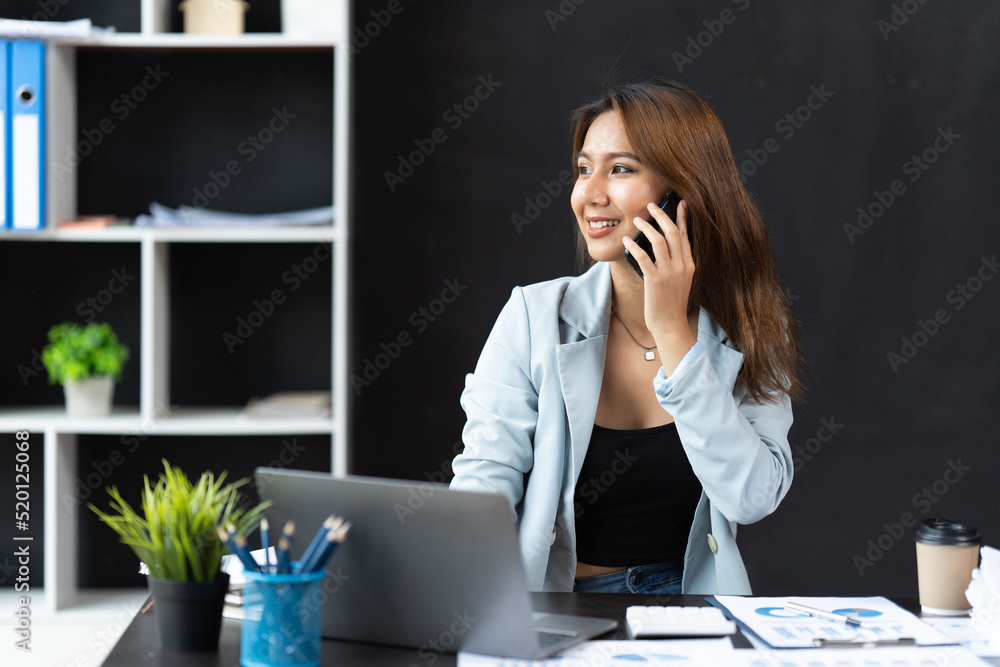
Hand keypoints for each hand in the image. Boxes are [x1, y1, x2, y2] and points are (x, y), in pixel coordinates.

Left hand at [622, 200, 696, 368]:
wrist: (671, 325)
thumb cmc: (671, 304)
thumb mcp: (680, 280)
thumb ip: (675, 264)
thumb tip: (661, 246)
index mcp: (689, 264)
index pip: (686, 235)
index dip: (682, 218)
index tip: (680, 203)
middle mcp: (681, 265)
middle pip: (673, 232)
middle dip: (662, 215)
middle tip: (651, 205)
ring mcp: (669, 273)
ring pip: (660, 241)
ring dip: (647, 227)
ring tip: (637, 220)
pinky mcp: (655, 280)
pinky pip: (644, 257)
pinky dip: (634, 246)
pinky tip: (627, 241)